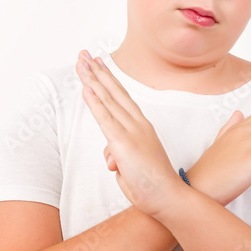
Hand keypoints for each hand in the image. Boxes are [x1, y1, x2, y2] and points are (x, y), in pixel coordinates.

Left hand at [75, 50, 185, 216]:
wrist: (168, 196)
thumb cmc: (152, 185)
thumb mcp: (130, 168)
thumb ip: (119, 158)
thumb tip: (110, 159)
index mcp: (142, 127)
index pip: (122, 98)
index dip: (109, 79)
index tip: (98, 63)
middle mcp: (138, 124)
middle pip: (114, 91)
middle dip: (97, 71)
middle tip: (85, 54)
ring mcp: (132, 131)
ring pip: (108, 99)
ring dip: (93, 79)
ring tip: (81, 62)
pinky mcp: (124, 142)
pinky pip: (106, 117)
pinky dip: (95, 101)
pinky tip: (87, 87)